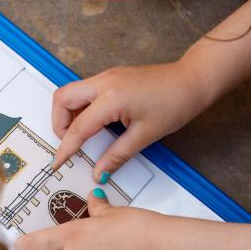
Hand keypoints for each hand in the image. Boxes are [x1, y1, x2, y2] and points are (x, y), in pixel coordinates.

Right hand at [51, 61, 204, 178]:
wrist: (192, 81)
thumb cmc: (175, 104)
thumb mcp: (145, 135)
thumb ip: (117, 155)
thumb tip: (99, 173)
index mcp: (111, 98)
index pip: (78, 127)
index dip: (66, 148)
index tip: (58, 163)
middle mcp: (104, 82)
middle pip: (62, 99)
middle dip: (58, 124)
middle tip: (69, 144)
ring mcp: (107, 76)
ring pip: (71, 92)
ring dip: (68, 114)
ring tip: (81, 136)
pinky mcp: (112, 76)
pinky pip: (85, 90)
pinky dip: (81, 107)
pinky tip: (95, 123)